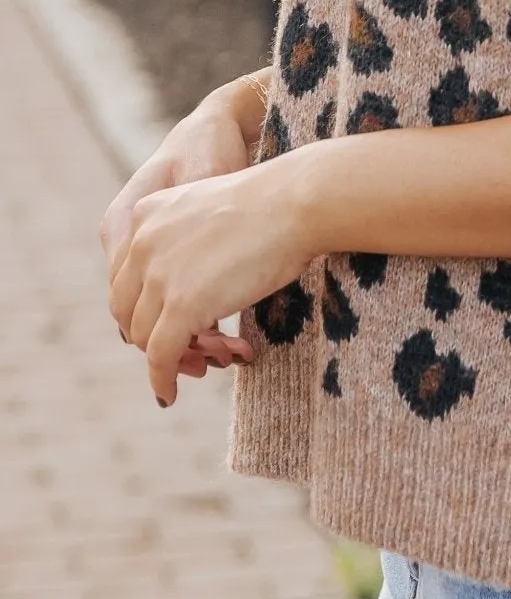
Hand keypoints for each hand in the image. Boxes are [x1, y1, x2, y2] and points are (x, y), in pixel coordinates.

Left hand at [100, 80, 260, 385]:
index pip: (124, 276)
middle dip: (150, 335)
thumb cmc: (274, 204)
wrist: (297, 203)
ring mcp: (159, 275)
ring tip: (199, 366)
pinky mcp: (182, 305)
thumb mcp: (210, 210)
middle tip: (182, 350)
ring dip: (167, 358)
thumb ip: (187, 236)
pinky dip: (161, 380)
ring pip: (143, 336)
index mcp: (144, 214)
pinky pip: (159, 356)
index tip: (166, 325)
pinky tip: (167, 395)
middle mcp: (141, 243)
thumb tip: (192, 277)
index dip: (143, 308)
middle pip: (126, 309)